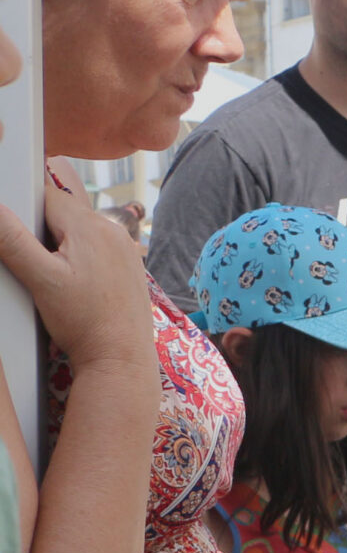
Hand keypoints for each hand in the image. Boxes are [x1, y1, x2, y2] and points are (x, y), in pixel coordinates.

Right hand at [0, 160, 153, 370]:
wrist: (120, 357)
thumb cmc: (84, 321)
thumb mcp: (39, 279)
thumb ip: (12, 240)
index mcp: (91, 226)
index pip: (48, 195)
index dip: (24, 208)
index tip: (16, 232)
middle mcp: (114, 231)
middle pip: (64, 213)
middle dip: (42, 230)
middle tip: (36, 262)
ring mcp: (125, 249)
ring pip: (79, 232)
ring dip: (60, 244)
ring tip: (56, 277)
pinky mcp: (129, 267)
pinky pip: (95, 249)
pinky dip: (78, 258)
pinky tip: (73, 284)